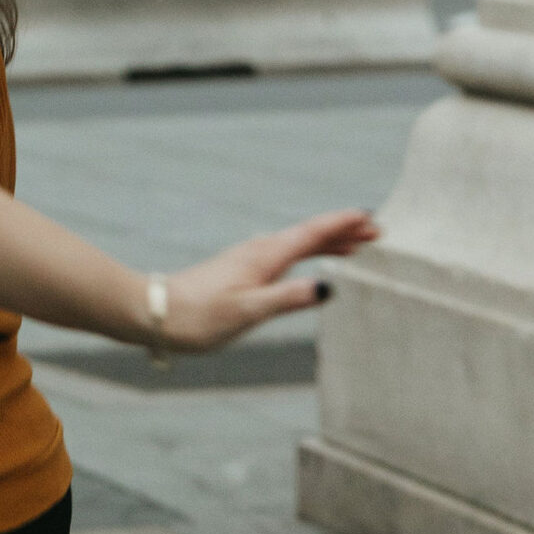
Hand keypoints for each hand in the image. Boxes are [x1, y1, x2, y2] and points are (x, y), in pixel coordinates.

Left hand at [160, 208, 379, 352]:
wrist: (158, 313)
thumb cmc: (200, 316)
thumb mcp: (248, 310)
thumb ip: (287, 298)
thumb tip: (327, 287)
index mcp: (265, 256)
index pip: (311, 235)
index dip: (341, 225)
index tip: (368, 217)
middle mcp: (259, 251)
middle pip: (308, 235)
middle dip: (341, 231)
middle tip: (374, 230)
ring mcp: (250, 259)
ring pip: (297, 244)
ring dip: (326, 242)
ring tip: (354, 244)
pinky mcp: (243, 270)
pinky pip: (285, 255)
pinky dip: (306, 253)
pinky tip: (310, 262)